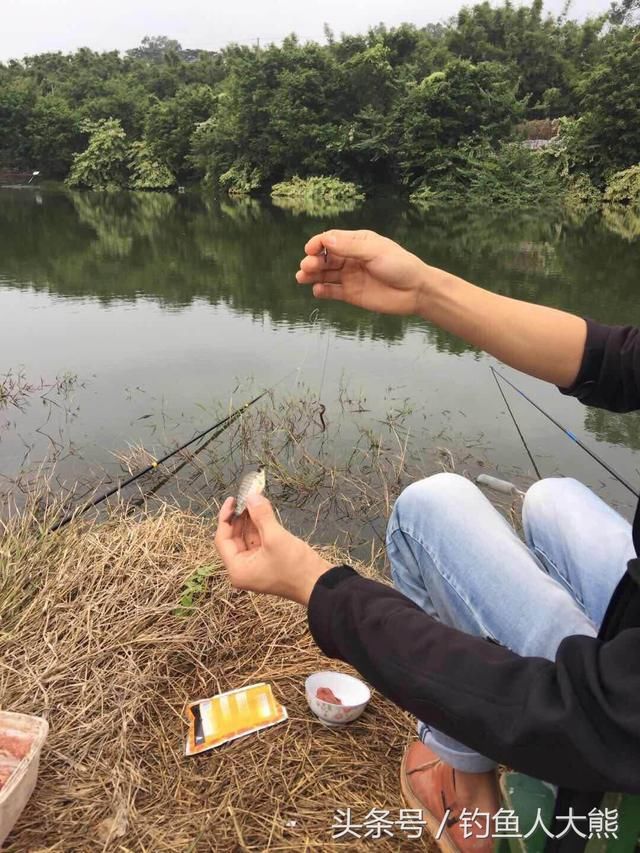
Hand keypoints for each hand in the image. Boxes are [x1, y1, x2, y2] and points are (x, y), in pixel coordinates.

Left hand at [214, 494, 331, 605]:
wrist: (319, 584)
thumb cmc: (295, 566)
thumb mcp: (276, 537)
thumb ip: (261, 515)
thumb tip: (251, 496)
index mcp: (237, 569)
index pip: (223, 539)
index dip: (226, 517)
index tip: (233, 499)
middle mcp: (243, 569)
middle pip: (234, 538)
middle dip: (241, 517)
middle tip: (247, 497)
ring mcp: (256, 566)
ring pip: (247, 538)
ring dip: (251, 520)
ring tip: (256, 500)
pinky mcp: (268, 562)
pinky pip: (258, 541)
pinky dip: (260, 527)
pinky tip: (263, 512)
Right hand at [296, 229, 432, 316]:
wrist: (415, 291)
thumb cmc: (399, 266)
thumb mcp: (374, 252)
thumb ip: (349, 247)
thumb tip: (325, 239)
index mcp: (357, 242)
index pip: (331, 239)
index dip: (318, 243)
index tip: (310, 250)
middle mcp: (350, 258)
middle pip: (325, 257)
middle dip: (313, 261)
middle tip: (306, 267)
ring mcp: (349, 277)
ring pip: (325, 274)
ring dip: (312, 275)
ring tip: (302, 278)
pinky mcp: (351, 294)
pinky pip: (331, 291)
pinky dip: (322, 290)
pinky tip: (317, 290)